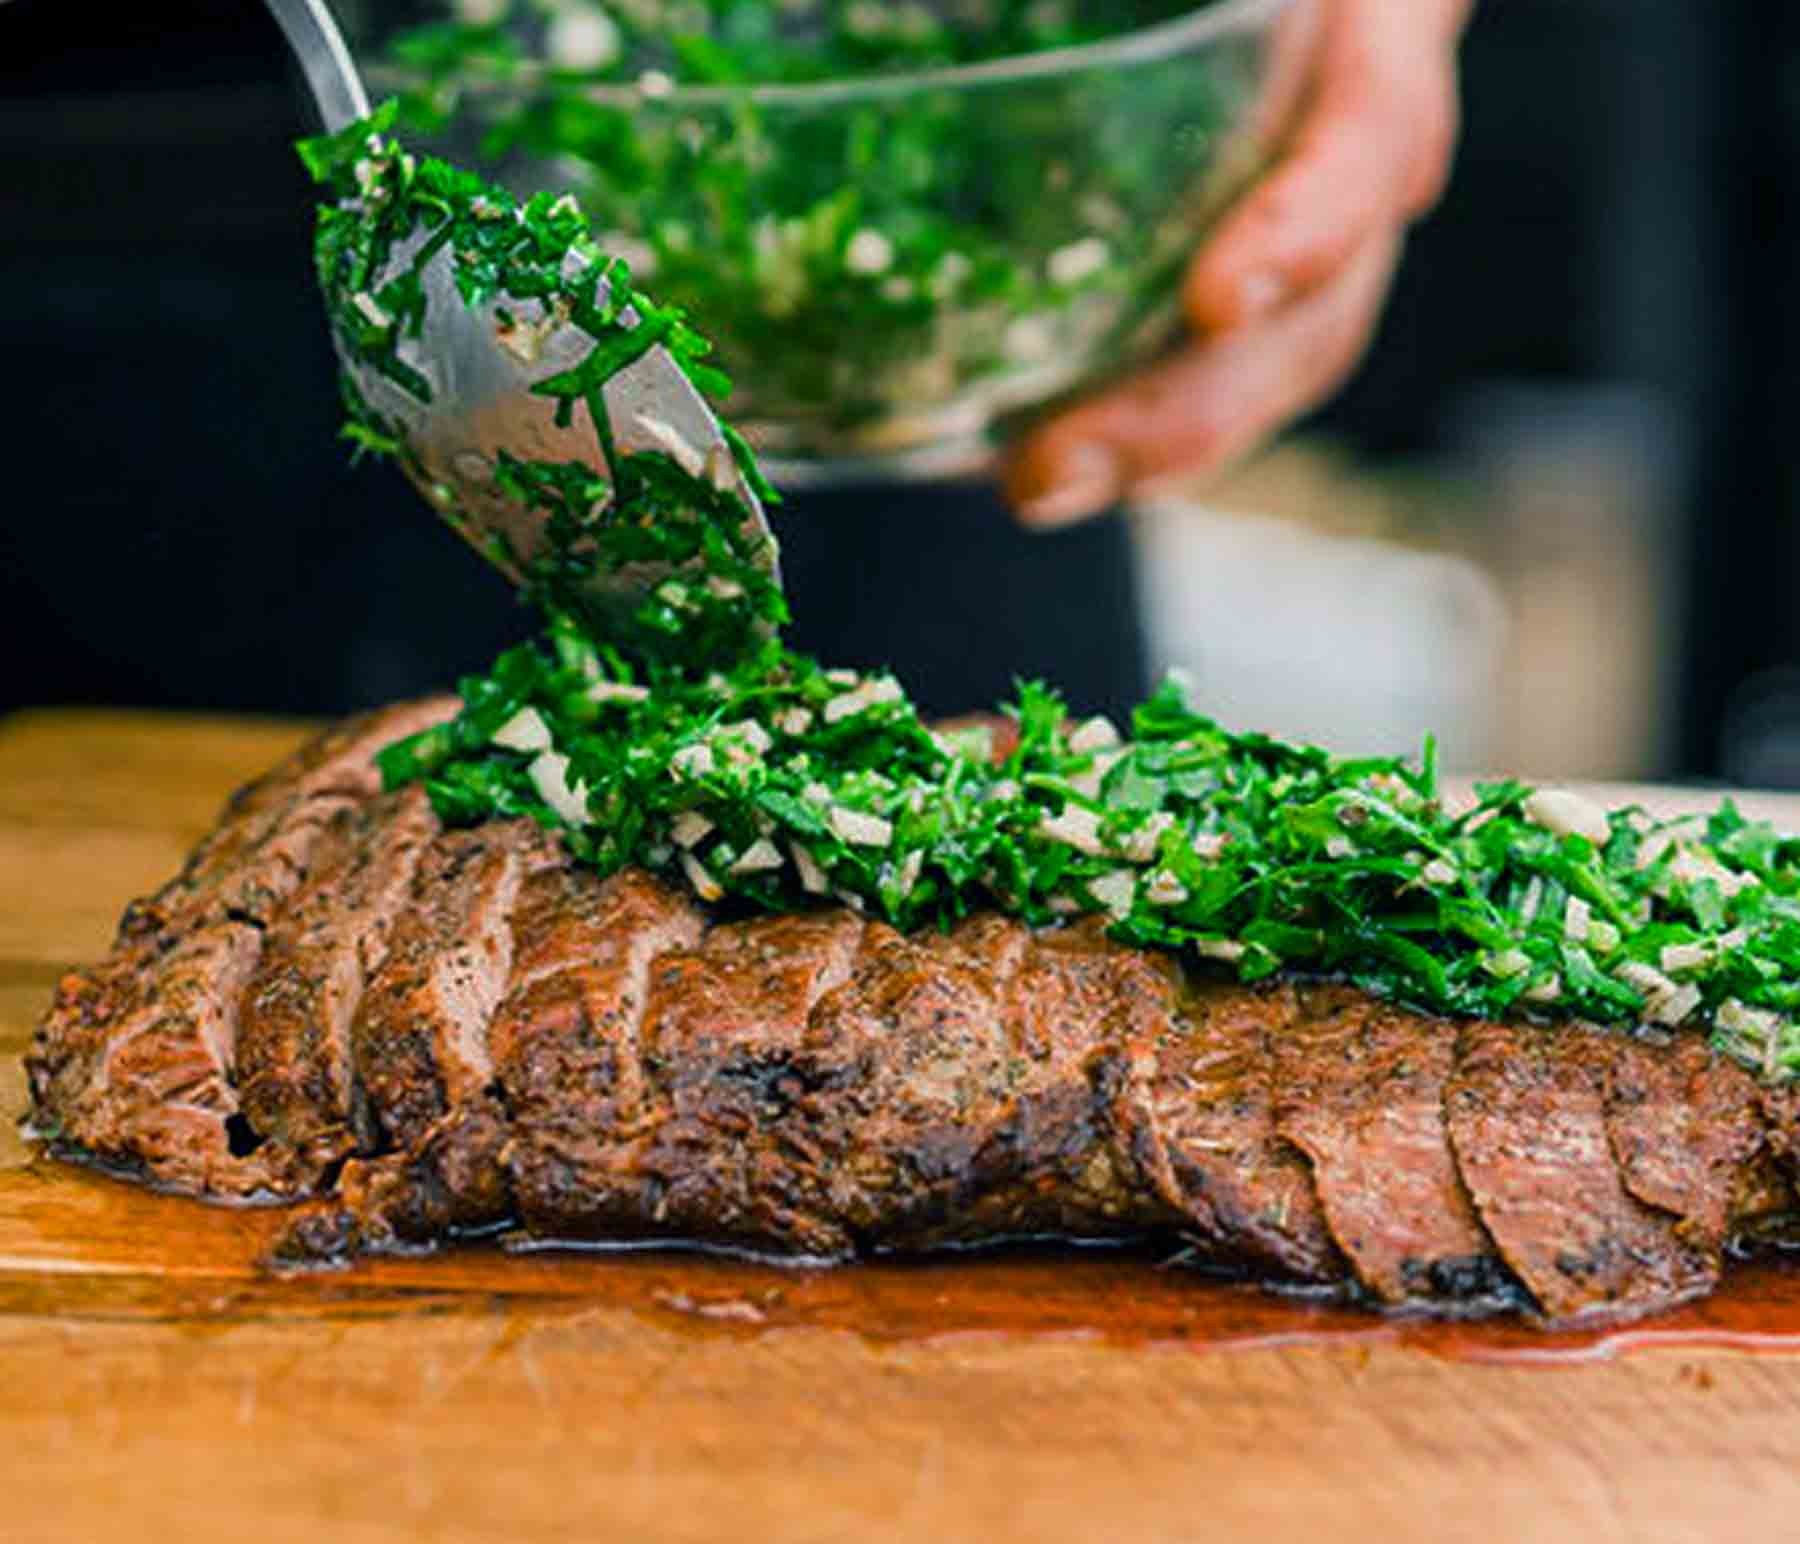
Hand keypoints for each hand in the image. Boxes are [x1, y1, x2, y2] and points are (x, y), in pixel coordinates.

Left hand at [1003, 0, 1472, 527]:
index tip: (1218, 299)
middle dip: (1189, 411)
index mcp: (1368, 43)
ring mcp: (1300, 230)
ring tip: (1036, 488)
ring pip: (1261, 372)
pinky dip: (1126, 428)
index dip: (1310, 223)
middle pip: (1314, 312)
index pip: (1376, 135)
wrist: (1241, 4)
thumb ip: (1194, 5)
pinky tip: (1033, 460)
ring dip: (1148, 450)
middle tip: (1055, 471)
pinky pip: (1199, 373)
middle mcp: (1348, 152)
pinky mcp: (1229, 277)